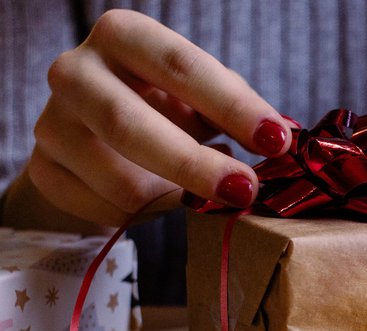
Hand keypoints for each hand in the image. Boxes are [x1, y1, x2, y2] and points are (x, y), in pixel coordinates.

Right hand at [24, 9, 292, 227]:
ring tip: (196, 191)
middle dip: (195, 165)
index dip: (232, 106)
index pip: (180, 66)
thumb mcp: (197, 94)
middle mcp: (75, 72)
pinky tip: (156, 196)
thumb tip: (280, 136)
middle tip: (245, 190)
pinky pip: (107, 210)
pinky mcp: (45, 171)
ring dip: (173, 196)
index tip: (276, 140)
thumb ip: (232, 106)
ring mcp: (52, 125)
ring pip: (119, 182)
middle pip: (129, 125)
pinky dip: (146, 215)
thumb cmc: (160, 106)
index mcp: (123, 37)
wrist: (96, 136)